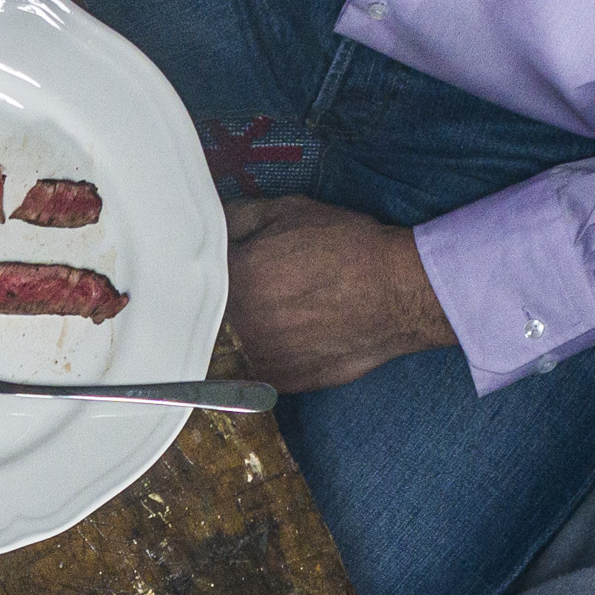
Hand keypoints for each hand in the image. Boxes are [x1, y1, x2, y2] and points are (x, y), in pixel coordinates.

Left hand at [222, 193, 464, 391]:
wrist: (397, 292)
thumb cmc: (345, 247)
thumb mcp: (288, 211)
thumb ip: (237, 218)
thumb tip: (210, 226)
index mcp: (234, 279)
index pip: (197, 277)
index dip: (210, 271)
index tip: (222, 269)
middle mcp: (239, 325)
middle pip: (213, 314)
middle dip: (229, 300)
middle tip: (262, 288)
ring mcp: (258, 359)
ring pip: (233, 344)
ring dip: (247, 329)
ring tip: (284, 310)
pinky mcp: (280, 382)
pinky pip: (258, 368)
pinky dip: (269, 352)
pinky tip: (295, 333)